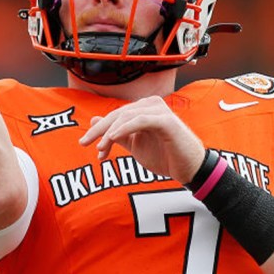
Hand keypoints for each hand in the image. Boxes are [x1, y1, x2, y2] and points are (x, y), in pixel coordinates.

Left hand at [78, 96, 206, 183]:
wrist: (189, 169)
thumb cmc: (165, 156)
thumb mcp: (135, 145)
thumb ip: (117, 134)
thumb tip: (94, 121)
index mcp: (143, 108)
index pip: (115, 115)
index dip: (99, 130)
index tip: (86, 145)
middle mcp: (151, 104)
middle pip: (117, 114)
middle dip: (99, 130)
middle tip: (83, 143)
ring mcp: (159, 110)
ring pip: (126, 116)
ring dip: (109, 133)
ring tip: (101, 148)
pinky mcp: (166, 120)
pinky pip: (140, 120)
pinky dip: (124, 128)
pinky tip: (112, 138)